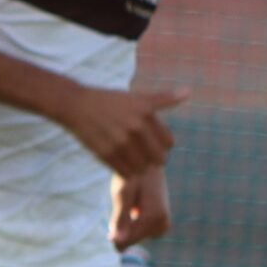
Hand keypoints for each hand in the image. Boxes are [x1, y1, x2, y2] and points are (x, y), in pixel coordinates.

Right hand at [58, 81, 187, 176]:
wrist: (77, 106)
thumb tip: (189, 92)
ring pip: (142, 169)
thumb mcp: (137, 98)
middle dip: (153, 160)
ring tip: (131, 160)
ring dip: (139, 168)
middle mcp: (135, 127)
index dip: (163, 146)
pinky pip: (126, 173)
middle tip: (143, 155)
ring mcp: (120, 142)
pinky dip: (126, 172)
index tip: (152, 143)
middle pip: (159, 159)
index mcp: (146, 113)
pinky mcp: (106, 154)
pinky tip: (121, 163)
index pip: (169, 143)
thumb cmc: (110, 101)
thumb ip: (164, 99)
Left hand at [112, 167, 169, 248]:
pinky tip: (138, 205)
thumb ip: (120, 219)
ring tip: (134, 201)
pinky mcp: (162, 226)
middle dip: (122, 225)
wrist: (150, 165)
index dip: (114, 229)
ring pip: (133, 237)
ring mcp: (163, 227)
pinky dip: (133, 221)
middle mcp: (162, 226)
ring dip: (127, 222)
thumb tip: (117, 244)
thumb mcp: (122, 194)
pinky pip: (138, 233)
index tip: (118, 208)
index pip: (124, 242)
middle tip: (128, 202)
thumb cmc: (133, 176)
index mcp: (154, 219)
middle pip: (129, 240)